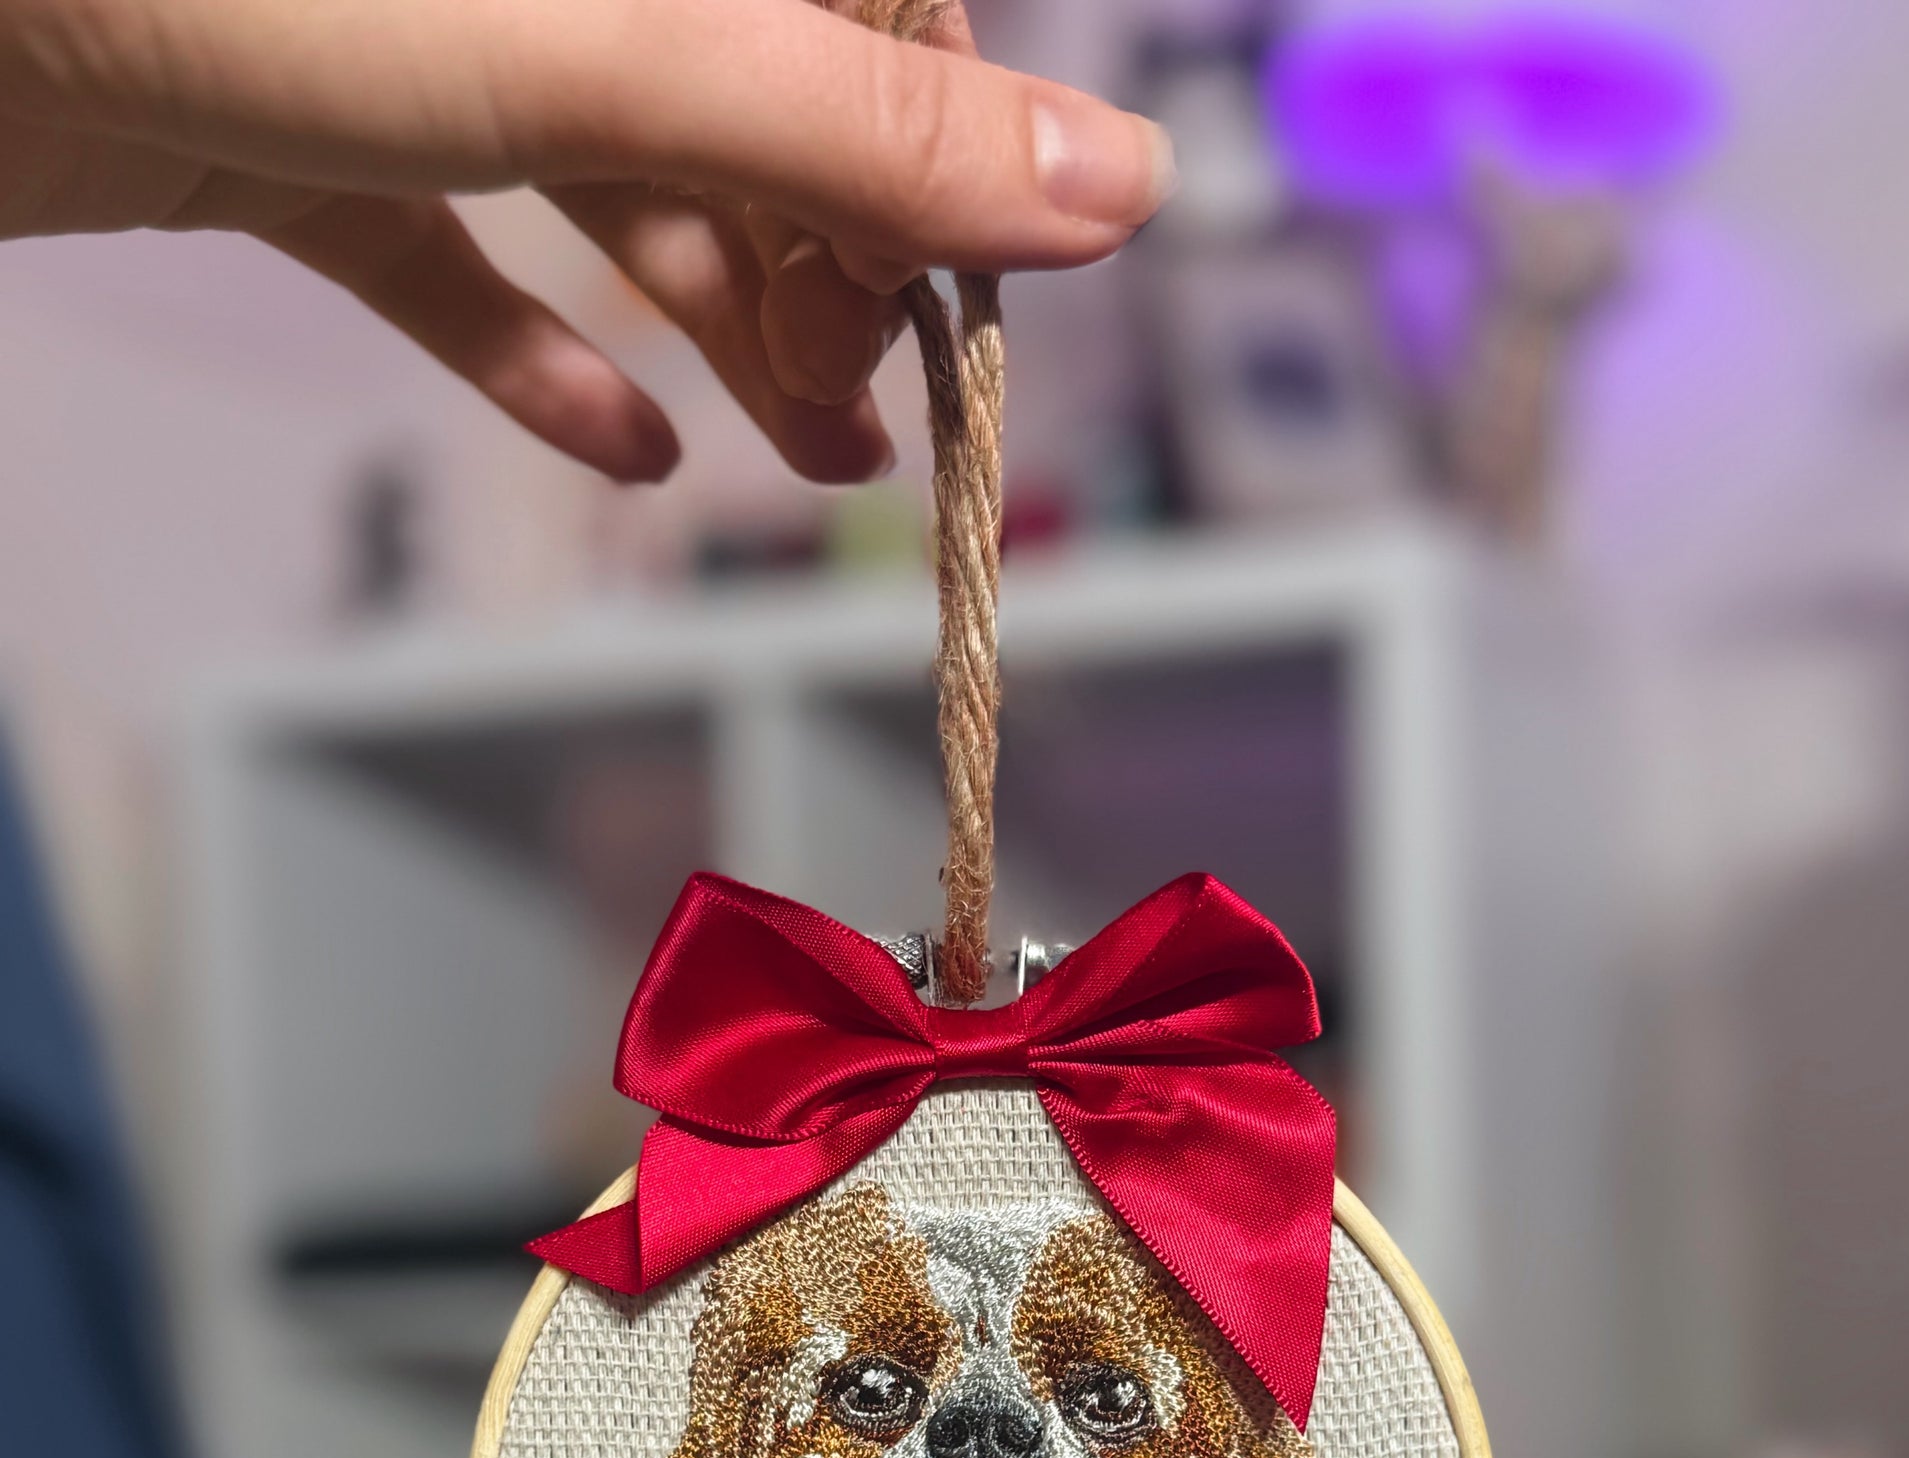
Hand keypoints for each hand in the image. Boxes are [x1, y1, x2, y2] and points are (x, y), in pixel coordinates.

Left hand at [0, 0, 1171, 482]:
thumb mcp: (599, 43)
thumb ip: (849, 125)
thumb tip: (1114, 182)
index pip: (862, 5)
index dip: (927, 155)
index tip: (962, 306)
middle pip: (743, 96)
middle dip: (823, 265)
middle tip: (869, 414)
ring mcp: (404, 26)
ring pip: (611, 179)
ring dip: (715, 325)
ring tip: (798, 456)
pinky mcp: (288, 118)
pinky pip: (445, 247)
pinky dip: (534, 352)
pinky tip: (620, 446)